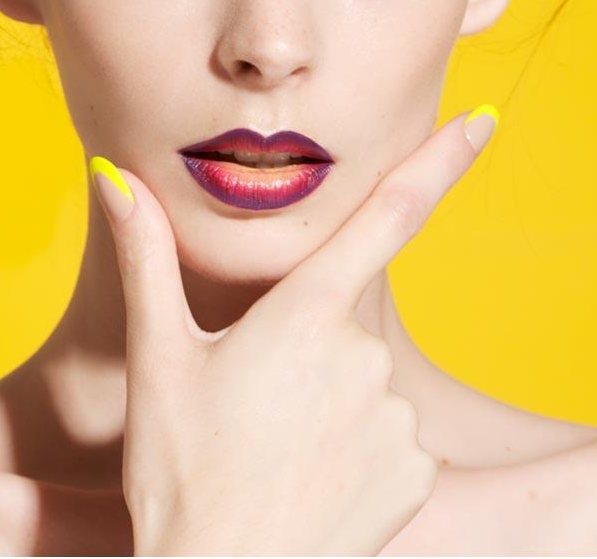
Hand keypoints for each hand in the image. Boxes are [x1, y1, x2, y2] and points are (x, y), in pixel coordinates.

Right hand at [91, 110, 491, 556]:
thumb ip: (146, 256)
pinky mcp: (415, 472)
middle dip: (304, 348)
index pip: (389, 213)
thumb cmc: (182, 472)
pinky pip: (389, 437)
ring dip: (326, 402)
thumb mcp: (160, 358)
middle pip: (343, 321)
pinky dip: (355, 448)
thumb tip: (112, 173)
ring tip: (274, 451)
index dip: (442, 159)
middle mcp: (363, 356)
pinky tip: (311, 478)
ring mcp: (395, 416)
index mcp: (304, 312)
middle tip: (252, 406)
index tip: (484, 118)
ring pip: (364, 383)